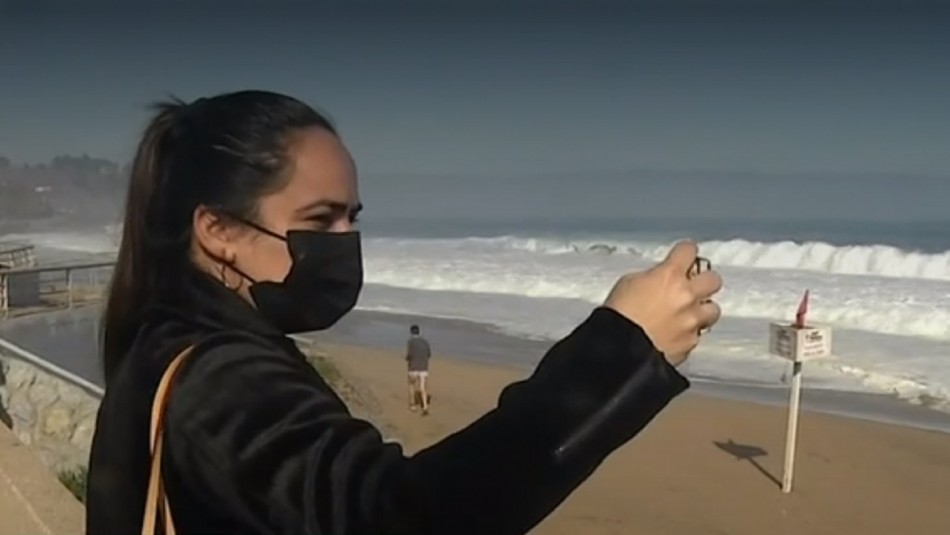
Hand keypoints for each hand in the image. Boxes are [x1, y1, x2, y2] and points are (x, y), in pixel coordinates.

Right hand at [604, 240, 721, 365]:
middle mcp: (687, 295)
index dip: (685, 252)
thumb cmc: (618, 314)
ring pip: (713, 310)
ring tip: (688, 315)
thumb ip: (651, 278)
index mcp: (669, 275)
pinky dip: (688, 334)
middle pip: (714, 279)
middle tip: (692, 288)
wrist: (619, 348)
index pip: (689, 250)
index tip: (684, 255)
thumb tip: (659, 280)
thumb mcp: (628, 283)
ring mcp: (692, 320)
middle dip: (704, 282)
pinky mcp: (691, 343)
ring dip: (702, 311)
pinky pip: (697, 335)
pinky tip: (675, 335)